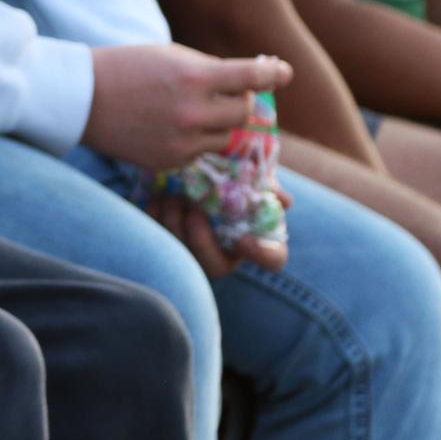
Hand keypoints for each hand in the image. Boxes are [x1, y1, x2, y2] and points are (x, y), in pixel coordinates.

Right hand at [85, 44, 292, 171]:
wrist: (82, 98)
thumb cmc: (127, 67)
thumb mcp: (170, 56)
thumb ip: (210, 70)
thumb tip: (250, 82)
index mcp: (193, 77)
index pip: (250, 76)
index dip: (272, 73)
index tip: (283, 72)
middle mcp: (193, 112)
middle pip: (245, 111)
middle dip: (242, 100)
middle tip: (230, 93)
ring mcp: (183, 141)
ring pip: (227, 137)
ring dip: (222, 123)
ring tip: (199, 110)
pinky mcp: (172, 161)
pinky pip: (202, 151)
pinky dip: (197, 139)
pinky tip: (173, 125)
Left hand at [146, 177, 289, 276]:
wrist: (199, 172)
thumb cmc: (234, 178)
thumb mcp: (253, 177)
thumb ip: (267, 186)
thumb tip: (283, 199)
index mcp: (257, 238)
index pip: (272, 259)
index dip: (261, 254)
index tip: (244, 240)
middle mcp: (227, 254)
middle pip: (216, 267)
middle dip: (201, 240)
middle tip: (194, 211)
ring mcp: (197, 253)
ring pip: (183, 256)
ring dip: (175, 225)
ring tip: (173, 198)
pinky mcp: (168, 244)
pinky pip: (158, 241)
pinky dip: (157, 219)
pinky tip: (159, 198)